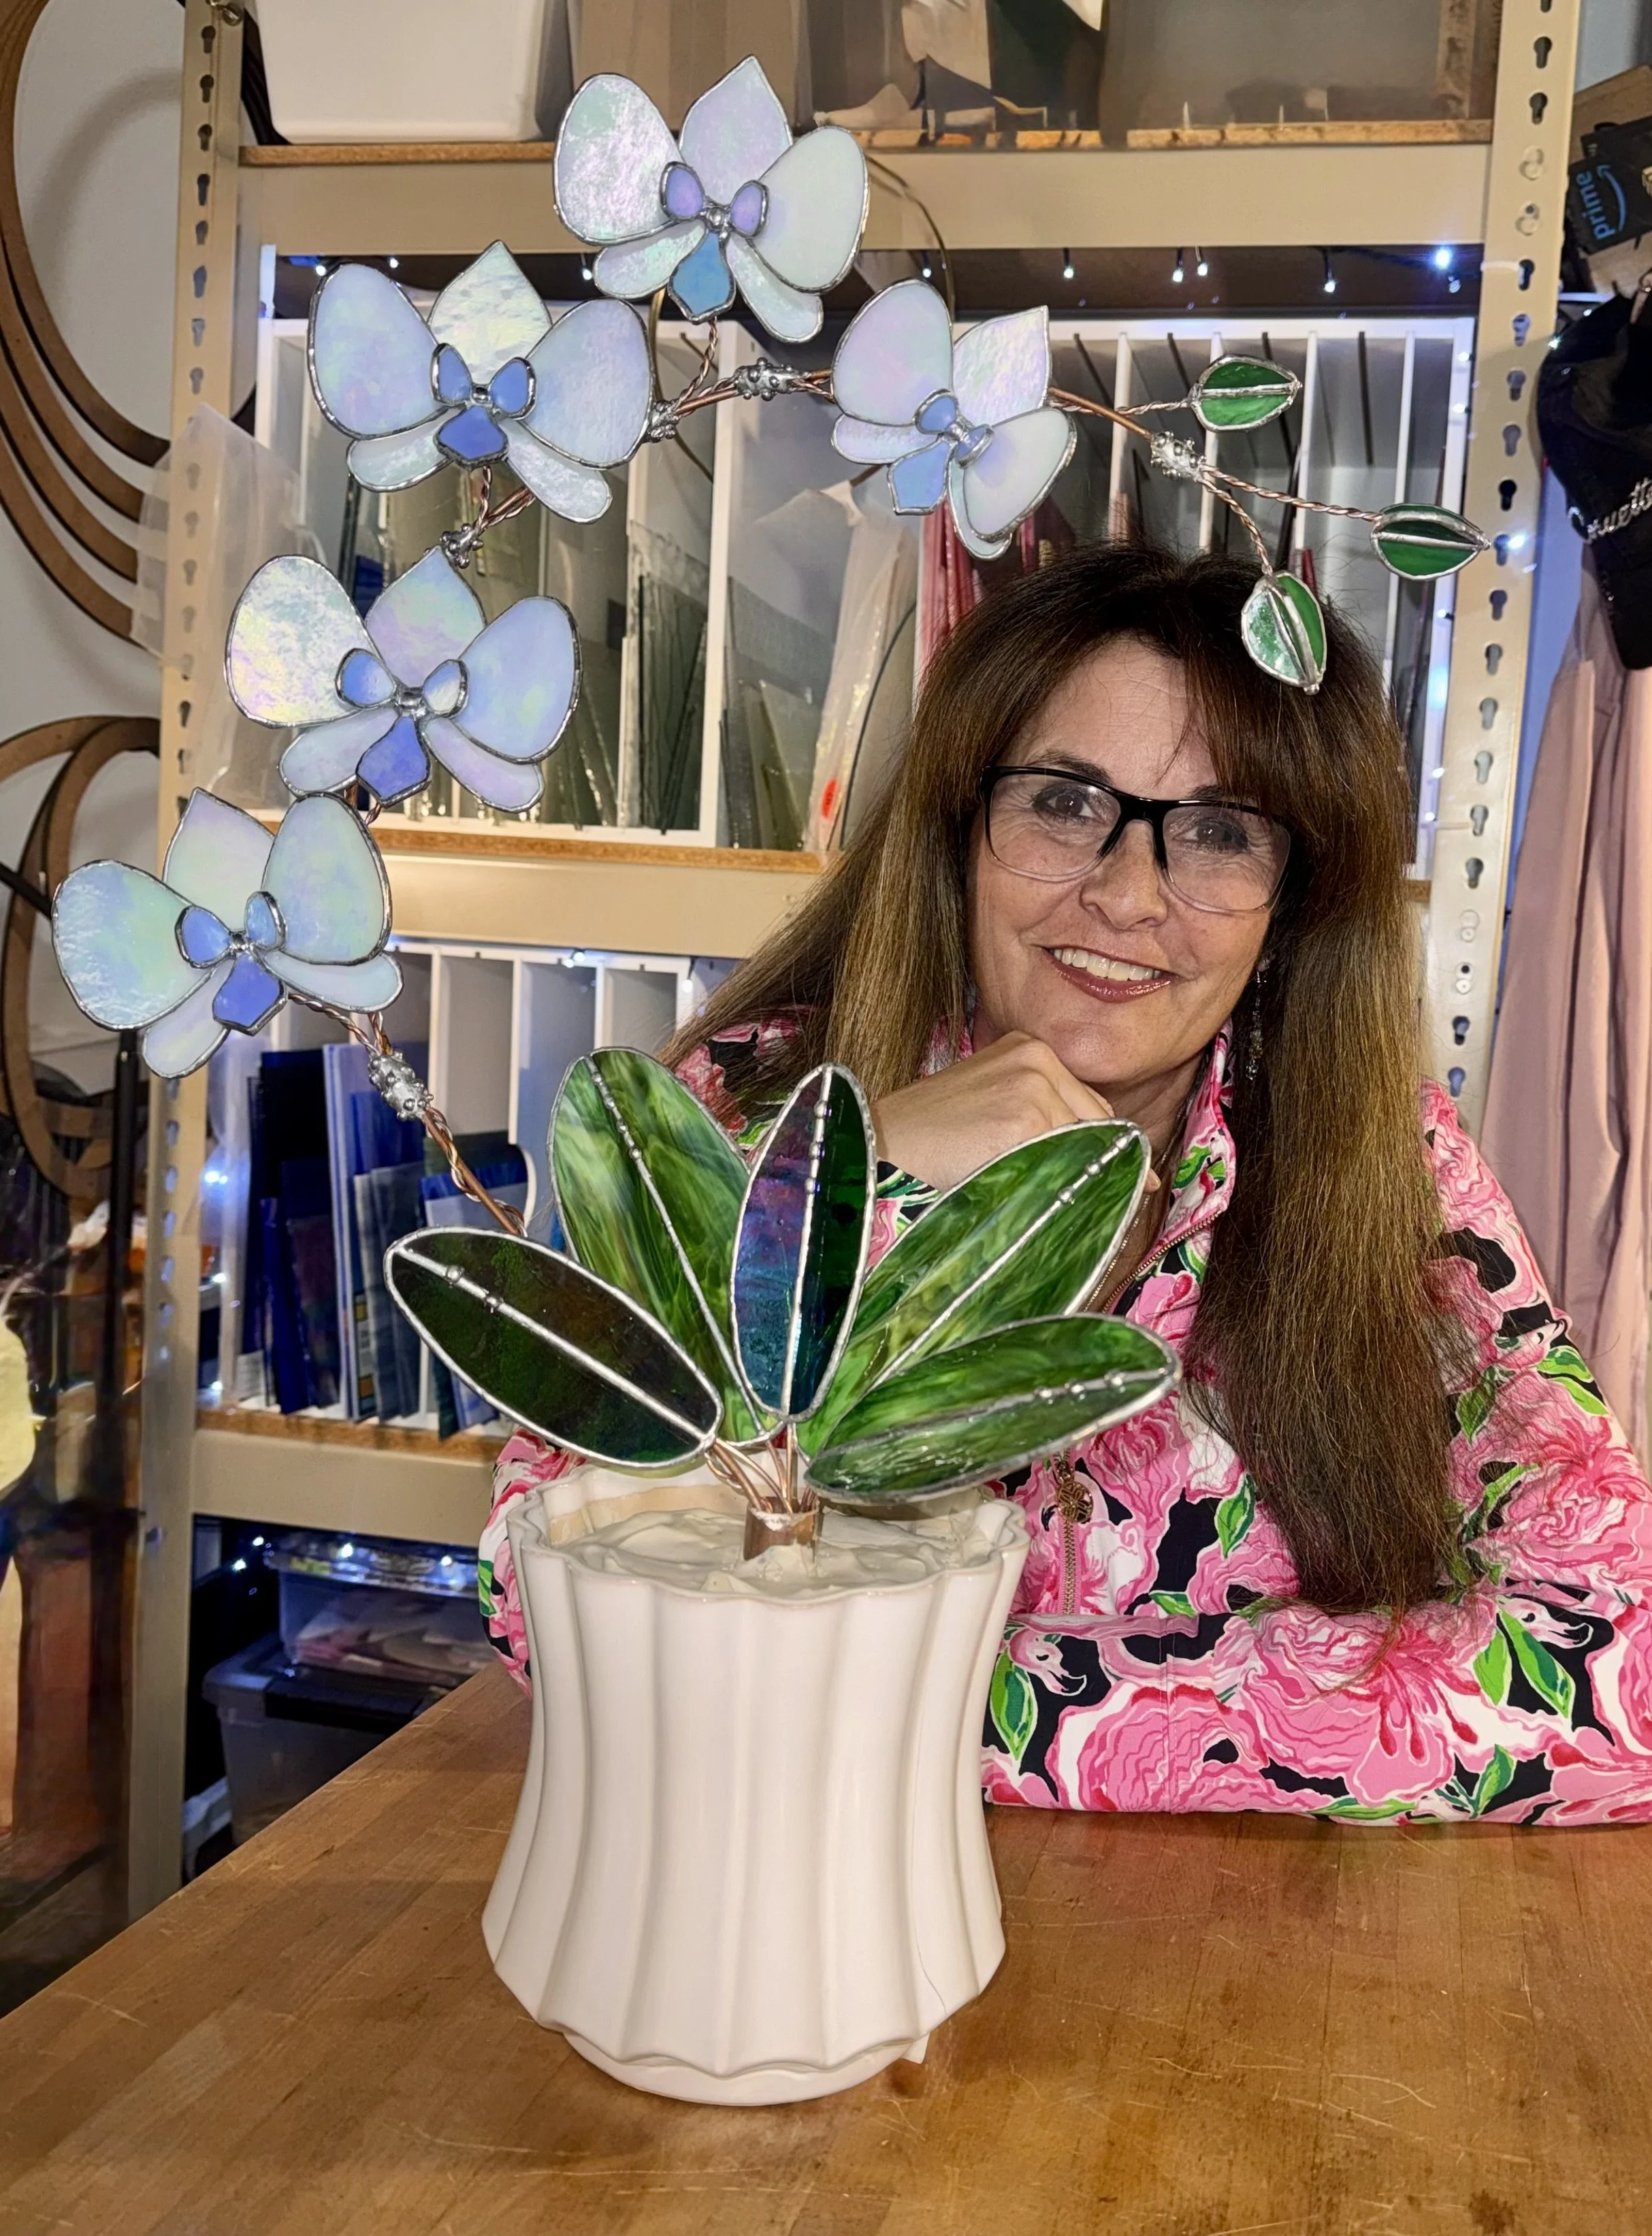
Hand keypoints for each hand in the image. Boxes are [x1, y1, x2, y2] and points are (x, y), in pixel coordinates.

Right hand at [870, 1031, 1156, 1195]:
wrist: (877, 1149)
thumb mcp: (986, 1108)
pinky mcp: (1027, 1118)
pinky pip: (1068, 1164)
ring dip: (1068, 1179)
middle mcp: (1036, 1057)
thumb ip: (1039, 1116)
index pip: (1087, 1105)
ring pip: (1085, 1148)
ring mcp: (1033, 1085)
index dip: (1099, 1147)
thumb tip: (1106, 1159)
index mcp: (1026, 1048)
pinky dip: (1054, 1187)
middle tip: (1087, 1201)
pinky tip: (1019, 1195)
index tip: (1125, 1180)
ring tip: (1021, 1194)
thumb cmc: (925, 1140)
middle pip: (1096, 1124)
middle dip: (1091, 1163)